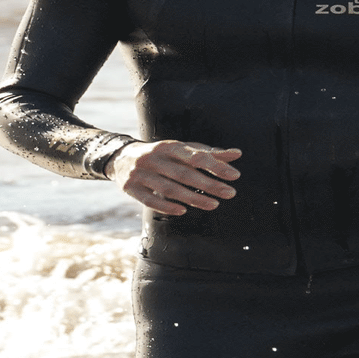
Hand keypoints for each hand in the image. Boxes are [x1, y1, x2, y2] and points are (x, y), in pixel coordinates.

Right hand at [109, 140, 240, 215]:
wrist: (121, 157)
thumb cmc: (161, 155)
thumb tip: (237, 154)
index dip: (215, 166)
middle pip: (184, 173)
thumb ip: (209, 154)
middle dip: (208, 184)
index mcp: (170, 146)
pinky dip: (166, 206)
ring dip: (192, 198)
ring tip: (214, 205)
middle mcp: (154, 157)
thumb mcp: (182, 150)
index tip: (234, 176)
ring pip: (168, 188)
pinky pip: (149, 200)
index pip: (195, 156)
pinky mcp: (130, 187)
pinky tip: (182, 211)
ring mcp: (141, 173)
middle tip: (230, 193)